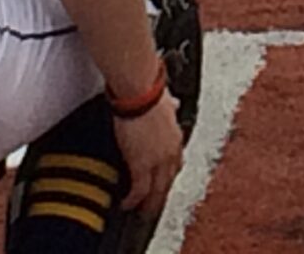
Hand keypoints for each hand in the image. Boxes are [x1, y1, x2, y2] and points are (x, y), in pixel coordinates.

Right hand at [113, 95, 185, 214]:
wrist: (140, 92)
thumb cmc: (150, 91)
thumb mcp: (167, 100)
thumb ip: (170, 107)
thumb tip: (174, 102)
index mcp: (176, 137)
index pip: (176, 163)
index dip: (170, 175)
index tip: (165, 183)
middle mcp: (171, 151)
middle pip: (168, 181)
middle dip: (161, 195)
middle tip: (155, 207)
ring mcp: (157, 160)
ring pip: (156, 190)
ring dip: (150, 203)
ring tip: (143, 212)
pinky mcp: (141, 165)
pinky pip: (139, 190)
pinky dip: (133, 200)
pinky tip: (127, 205)